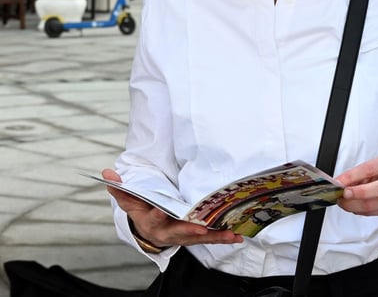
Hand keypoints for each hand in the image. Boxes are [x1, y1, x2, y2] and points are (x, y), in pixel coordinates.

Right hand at [101, 169, 242, 248]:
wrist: (150, 229)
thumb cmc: (143, 210)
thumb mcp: (130, 199)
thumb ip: (121, 188)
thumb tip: (107, 173)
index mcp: (151, 222)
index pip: (153, 218)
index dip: (156, 215)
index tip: (160, 211)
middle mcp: (169, 232)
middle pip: (180, 232)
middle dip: (191, 231)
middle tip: (201, 229)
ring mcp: (184, 236)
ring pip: (200, 238)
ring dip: (215, 237)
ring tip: (231, 235)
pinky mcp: (197, 236)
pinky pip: (211, 238)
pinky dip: (224, 237)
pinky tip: (238, 236)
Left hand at [335, 157, 377, 217]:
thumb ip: (361, 174)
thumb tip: (342, 183)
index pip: (367, 170)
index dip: (350, 178)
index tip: (337, 183)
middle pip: (371, 192)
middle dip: (352, 196)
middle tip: (340, 196)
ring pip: (370, 206)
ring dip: (352, 206)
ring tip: (343, 202)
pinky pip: (372, 213)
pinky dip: (360, 211)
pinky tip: (354, 207)